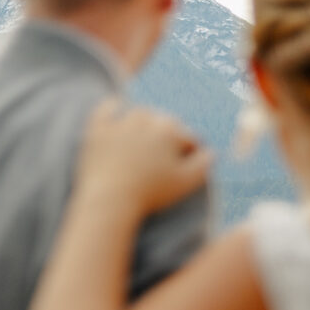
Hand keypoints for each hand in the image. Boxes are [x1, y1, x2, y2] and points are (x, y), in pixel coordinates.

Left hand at [75, 100, 210, 216]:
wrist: (110, 200)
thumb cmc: (151, 194)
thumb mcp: (186, 183)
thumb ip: (205, 165)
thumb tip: (212, 152)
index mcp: (170, 128)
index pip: (187, 137)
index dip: (190, 153)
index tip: (186, 166)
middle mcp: (146, 118)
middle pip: (164, 124)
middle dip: (167, 139)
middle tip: (164, 159)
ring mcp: (120, 121)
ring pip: (139, 115)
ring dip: (145, 124)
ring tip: (144, 142)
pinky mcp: (97, 128)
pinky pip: (108, 109)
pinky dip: (114, 110)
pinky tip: (118, 116)